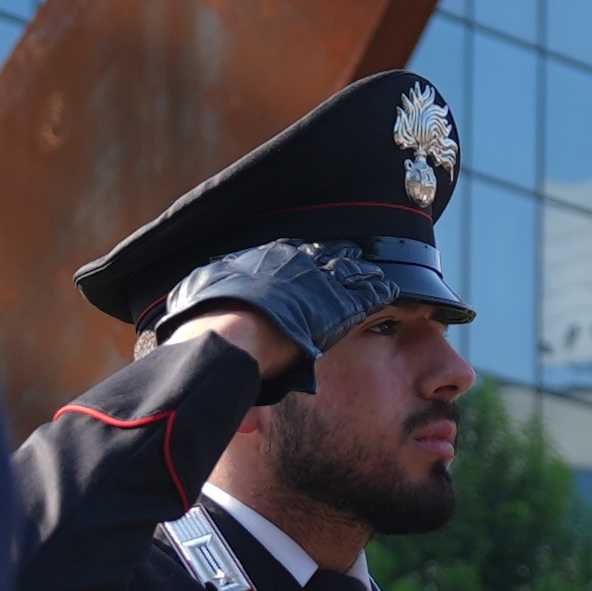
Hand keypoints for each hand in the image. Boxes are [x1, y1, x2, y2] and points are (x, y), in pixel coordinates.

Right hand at [174, 240, 403, 390]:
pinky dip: (382, 292)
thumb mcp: (199, 293)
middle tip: (353, 258)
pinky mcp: (339, 305)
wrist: (229, 335)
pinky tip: (393, 292)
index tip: (310, 263)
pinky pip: (368, 293)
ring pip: (349, 269)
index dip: (303, 261)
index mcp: (262, 258)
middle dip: (338, 259)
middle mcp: (293, 261)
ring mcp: (318, 280)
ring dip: (363, 272)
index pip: (291, 254)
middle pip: (324, 255)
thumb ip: (209, 292)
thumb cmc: (207, 321)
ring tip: (377, 273)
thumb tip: (198, 294)